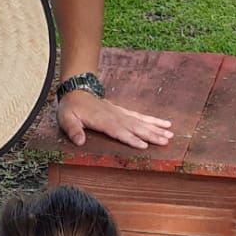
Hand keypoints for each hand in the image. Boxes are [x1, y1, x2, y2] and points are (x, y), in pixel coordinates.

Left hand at [58, 89, 172, 149]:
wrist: (77, 91)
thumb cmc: (71, 108)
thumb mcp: (66, 119)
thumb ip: (73, 130)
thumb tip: (80, 142)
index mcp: (102, 120)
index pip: (118, 131)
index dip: (131, 138)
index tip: (144, 145)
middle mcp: (115, 116)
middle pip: (135, 127)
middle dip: (151, 134)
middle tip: (165, 141)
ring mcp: (121, 113)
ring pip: (141, 121)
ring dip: (156, 128)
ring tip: (170, 134)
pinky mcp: (124, 112)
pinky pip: (140, 116)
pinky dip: (153, 120)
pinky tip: (165, 124)